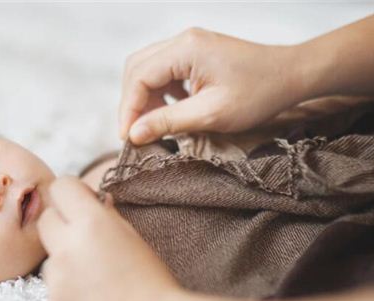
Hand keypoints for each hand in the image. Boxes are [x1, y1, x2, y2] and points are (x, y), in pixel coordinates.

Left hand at [38, 176, 177, 300]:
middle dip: (61, 224)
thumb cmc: (152, 281)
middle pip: (45, 219)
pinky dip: (67, 292)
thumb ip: (106, 215)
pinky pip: (52, 290)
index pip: (61, 187)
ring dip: (64, 262)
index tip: (80, 203)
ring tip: (93, 280)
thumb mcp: (133, 236)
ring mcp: (56, 279)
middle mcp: (67, 246)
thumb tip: (92, 200)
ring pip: (49, 258)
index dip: (71, 193)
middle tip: (84, 239)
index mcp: (91, 223)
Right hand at [118, 28, 302, 143]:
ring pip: (147, 70)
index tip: (128, 138)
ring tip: (153, 126)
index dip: (128, 110)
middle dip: (132, 103)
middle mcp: (183, 41)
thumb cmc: (259, 93)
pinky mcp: (195, 54)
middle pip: (137, 69)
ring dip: (144, 99)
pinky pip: (164, 72)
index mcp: (186, 49)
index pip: (139, 77)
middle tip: (135, 133)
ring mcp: (189, 45)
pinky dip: (160, 94)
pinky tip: (170, 112)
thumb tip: (133, 134)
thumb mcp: (211, 114)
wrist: (292, 75)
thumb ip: (168, 122)